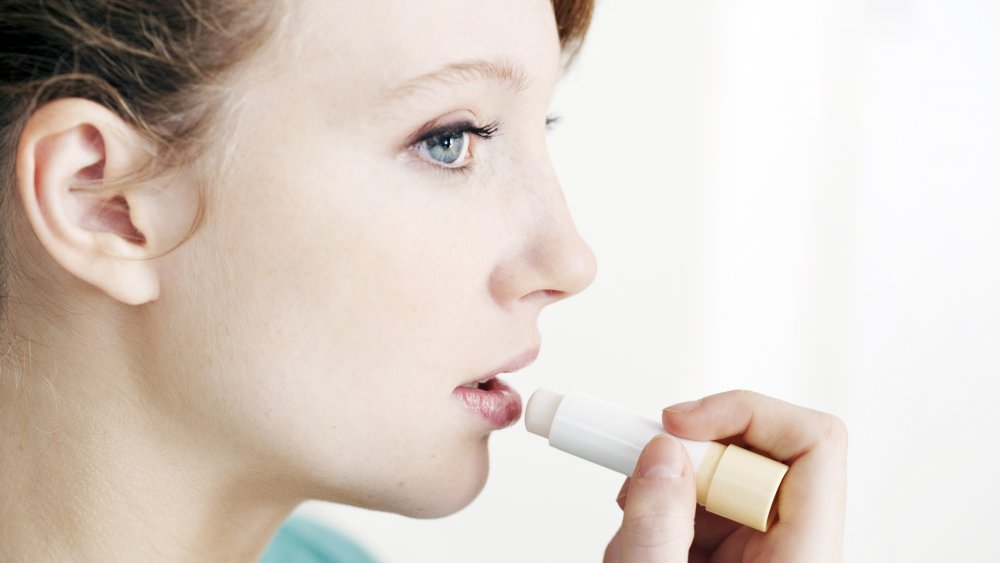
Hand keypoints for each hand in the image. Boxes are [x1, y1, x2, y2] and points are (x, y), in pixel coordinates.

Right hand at [604, 390, 846, 562]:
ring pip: (732, 475)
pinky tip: (640, 532)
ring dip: (674, 478)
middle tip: (639, 459)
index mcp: (802, 558)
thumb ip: (657, 524)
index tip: (679, 421)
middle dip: (694, 449)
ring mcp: (768, 553)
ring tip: (632, 510)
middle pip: (765, 452)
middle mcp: (794, 549)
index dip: (747, 413)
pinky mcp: (740, 558)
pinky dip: (668, 502)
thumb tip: (661, 452)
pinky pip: (712, 503)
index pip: (814, 445)